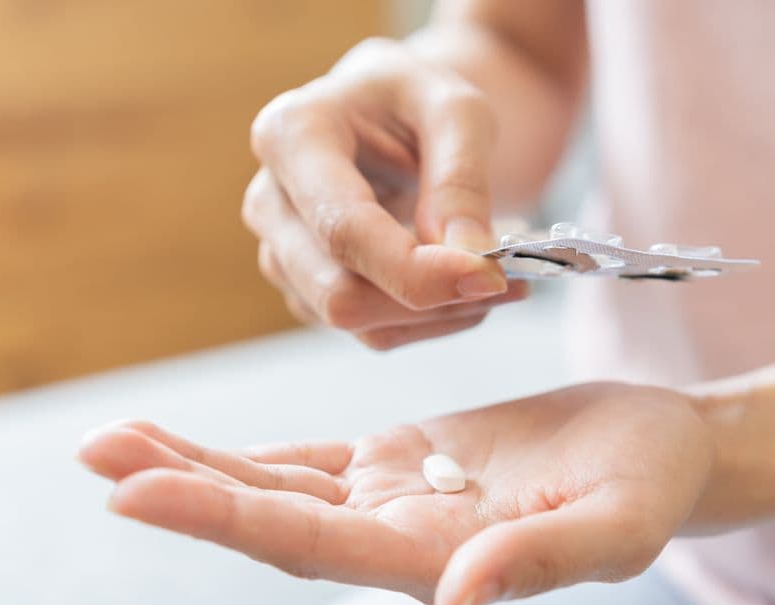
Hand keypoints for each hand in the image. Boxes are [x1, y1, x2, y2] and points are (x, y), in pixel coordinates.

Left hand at [78, 383, 715, 604]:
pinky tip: (191, 442)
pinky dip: (250, 453)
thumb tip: (454, 604)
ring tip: (112, 440)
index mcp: (437, 558)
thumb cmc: (651, 484)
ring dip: (197, 464)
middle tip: (94, 453)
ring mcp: (396, 496)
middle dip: (182, 486)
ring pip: (278, 487)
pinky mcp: (403, 458)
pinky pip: (311, 459)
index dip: (224, 519)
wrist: (658, 447)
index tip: (135, 492)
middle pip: (272, 517)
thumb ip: (538, 560)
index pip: (311, 543)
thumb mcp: (615, 523)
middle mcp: (399, 536)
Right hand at [242, 37, 527, 349]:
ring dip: (440, 314)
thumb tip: (468, 256)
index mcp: (292, 135)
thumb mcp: (458, 110)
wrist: (398, 116)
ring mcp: (283, 253)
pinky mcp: (308, 290)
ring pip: (359, 323)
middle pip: (339, 293)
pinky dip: (432, 321)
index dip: (415, 269)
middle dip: (430, 300)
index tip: (489, 276)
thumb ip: (462, 180)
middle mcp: (270, 201)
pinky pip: (374, 332)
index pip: (344, 230)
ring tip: (497, 275)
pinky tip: (466, 287)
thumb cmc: (419, 101)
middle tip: (504, 277)